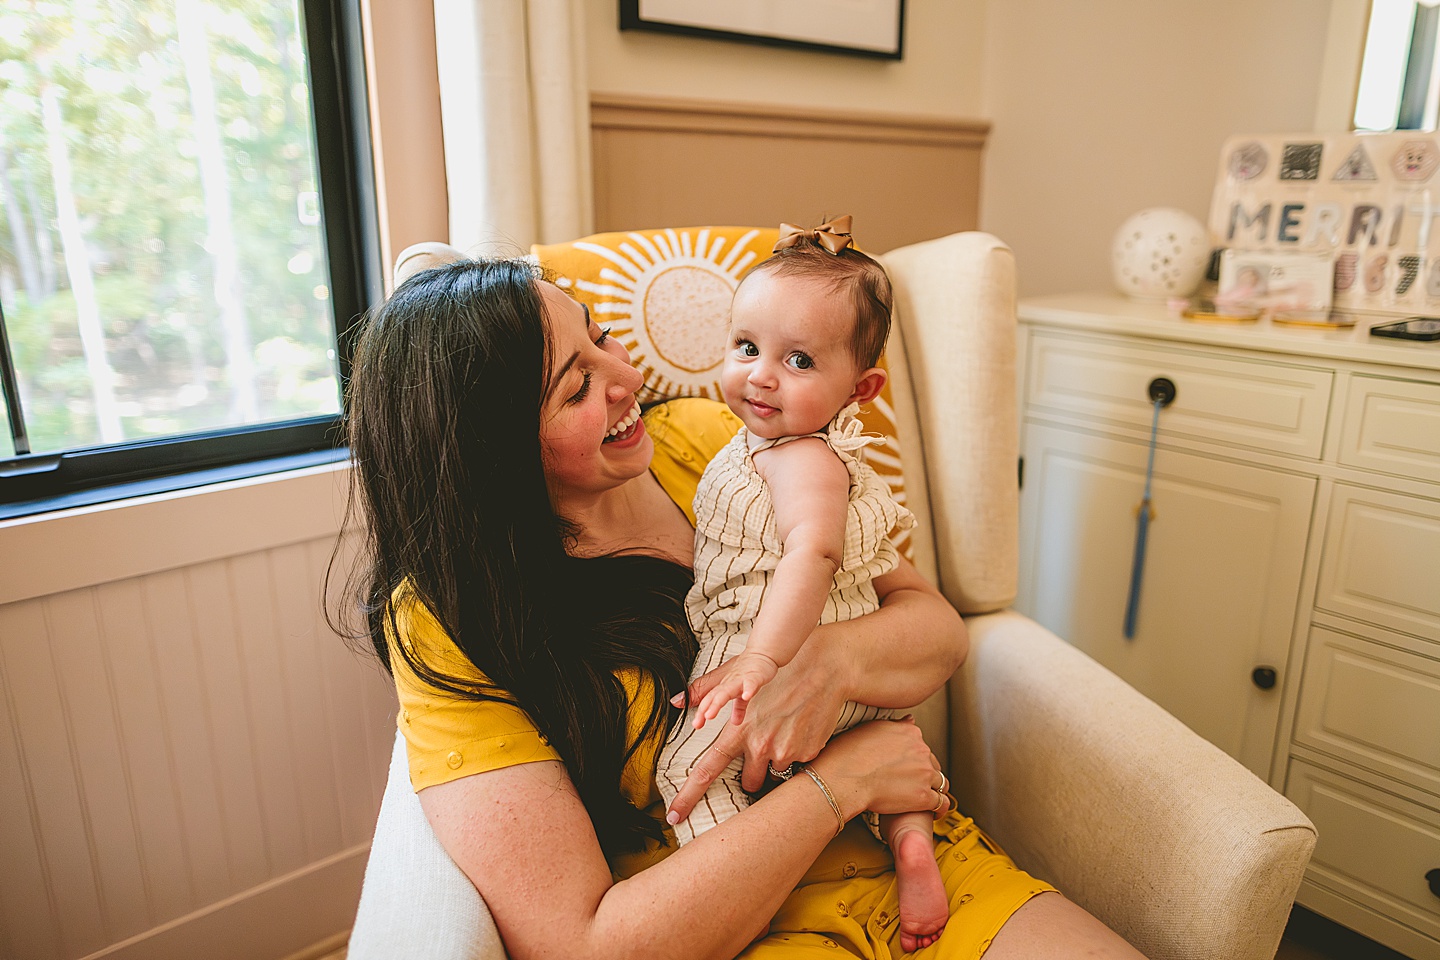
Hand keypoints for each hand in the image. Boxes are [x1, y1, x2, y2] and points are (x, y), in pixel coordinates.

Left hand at [666, 656, 845, 822]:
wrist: (824, 668)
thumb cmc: (777, 670)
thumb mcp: (737, 673)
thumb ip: (705, 689)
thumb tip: (676, 701)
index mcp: (739, 731)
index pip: (706, 771)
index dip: (687, 797)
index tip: (674, 816)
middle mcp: (761, 746)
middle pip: (748, 782)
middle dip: (752, 772)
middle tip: (763, 746)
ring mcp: (786, 752)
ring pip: (773, 774)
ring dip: (775, 761)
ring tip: (784, 730)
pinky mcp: (808, 753)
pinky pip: (796, 764)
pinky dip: (795, 751)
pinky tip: (800, 728)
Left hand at [685, 652, 779, 727]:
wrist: (761, 653)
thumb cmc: (748, 670)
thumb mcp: (742, 690)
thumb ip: (738, 708)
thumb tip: (735, 723)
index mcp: (724, 686)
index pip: (709, 700)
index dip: (701, 712)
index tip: (695, 723)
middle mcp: (729, 683)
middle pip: (713, 696)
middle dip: (704, 709)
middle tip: (696, 723)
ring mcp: (741, 678)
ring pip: (727, 690)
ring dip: (717, 702)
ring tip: (710, 714)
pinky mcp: (755, 675)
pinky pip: (751, 683)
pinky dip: (748, 689)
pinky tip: (746, 696)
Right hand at [809, 717, 952, 820]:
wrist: (845, 779)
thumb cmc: (849, 754)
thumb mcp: (870, 728)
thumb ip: (895, 725)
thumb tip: (910, 719)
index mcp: (910, 732)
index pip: (921, 744)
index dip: (914, 756)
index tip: (906, 765)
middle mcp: (922, 750)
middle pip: (932, 762)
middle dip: (924, 772)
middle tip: (910, 782)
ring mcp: (925, 773)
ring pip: (940, 781)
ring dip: (933, 788)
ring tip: (923, 796)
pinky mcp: (923, 796)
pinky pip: (941, 802)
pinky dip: (940, 807)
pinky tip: (934, 811)